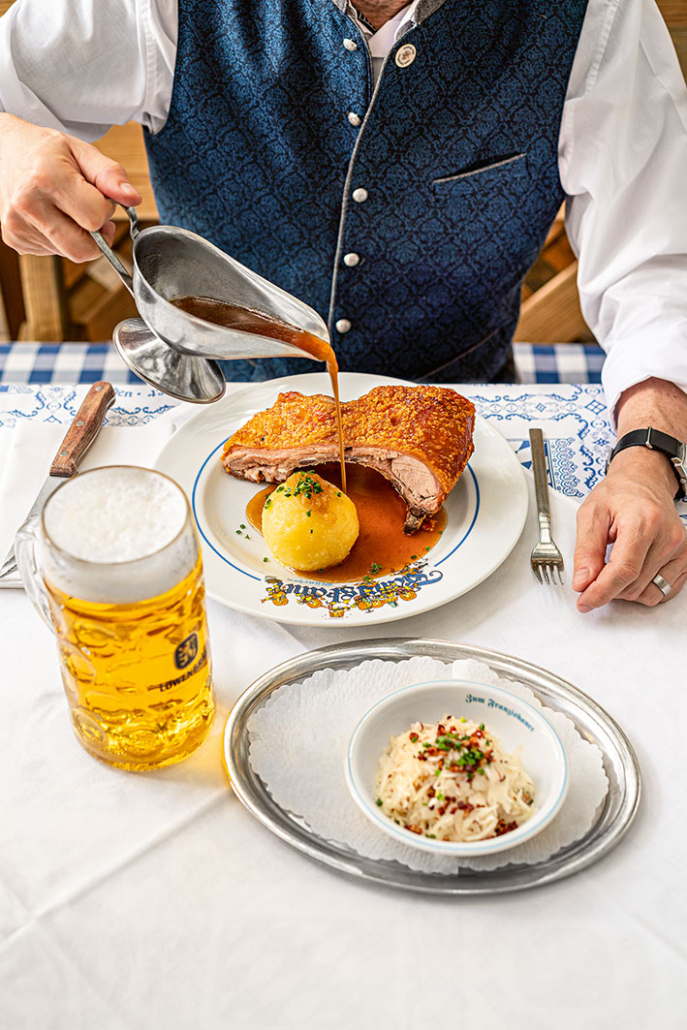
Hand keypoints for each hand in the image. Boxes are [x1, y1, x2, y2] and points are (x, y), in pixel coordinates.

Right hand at [0, 113, 141, 262]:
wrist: (1, 149)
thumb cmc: (45, 151)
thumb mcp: (81, 151)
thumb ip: (111, 175)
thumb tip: (133, 199)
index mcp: (47, 178)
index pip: (96, 219)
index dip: (104, 209)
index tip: (97, 194)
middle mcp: (27, 204)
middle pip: (83, 249)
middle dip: (95, 235)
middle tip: (89, 211)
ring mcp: (17, 225)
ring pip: (70, 253)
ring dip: (77, 235)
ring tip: (64, 207)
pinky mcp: (14, 239)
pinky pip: (53, 252)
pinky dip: (60, 238)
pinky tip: (50, 215)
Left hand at [573, 446, 686, 610]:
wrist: (644, 482)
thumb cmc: (619, 494)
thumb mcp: (591, 514)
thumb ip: (585, 550)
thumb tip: (583, 582)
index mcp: (643, 522)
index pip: (623, 571)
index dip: (601, 591)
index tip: (584, 601)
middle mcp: (667, 537)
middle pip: (633, 585)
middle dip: (607, 587)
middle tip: (595, 571)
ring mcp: (680, 550)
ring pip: (646, 593)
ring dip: (624, 590)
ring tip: (614, 566)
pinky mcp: (685, 559)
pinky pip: (662, 592)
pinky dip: (642, 589)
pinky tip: (632, 572)